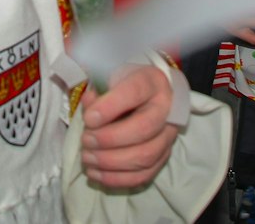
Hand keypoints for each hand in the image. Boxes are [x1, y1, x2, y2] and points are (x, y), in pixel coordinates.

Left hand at [80, 62, 178, 188]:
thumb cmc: (123, 85)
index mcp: (151, 82)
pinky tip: (95, 174)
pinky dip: (117, 178)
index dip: (110, 107)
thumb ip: (97, 89)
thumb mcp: (109, 77)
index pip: (134, 92)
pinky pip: (144, 175)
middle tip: (86, 140)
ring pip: (145, 155)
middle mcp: (166, 109)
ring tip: (87, 158)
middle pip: (144, 128)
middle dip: (110, 139)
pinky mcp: (163, 157)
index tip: (88, 118)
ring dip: (111, 161)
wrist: (146, 96)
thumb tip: (89, 107)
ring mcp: (168, 136)